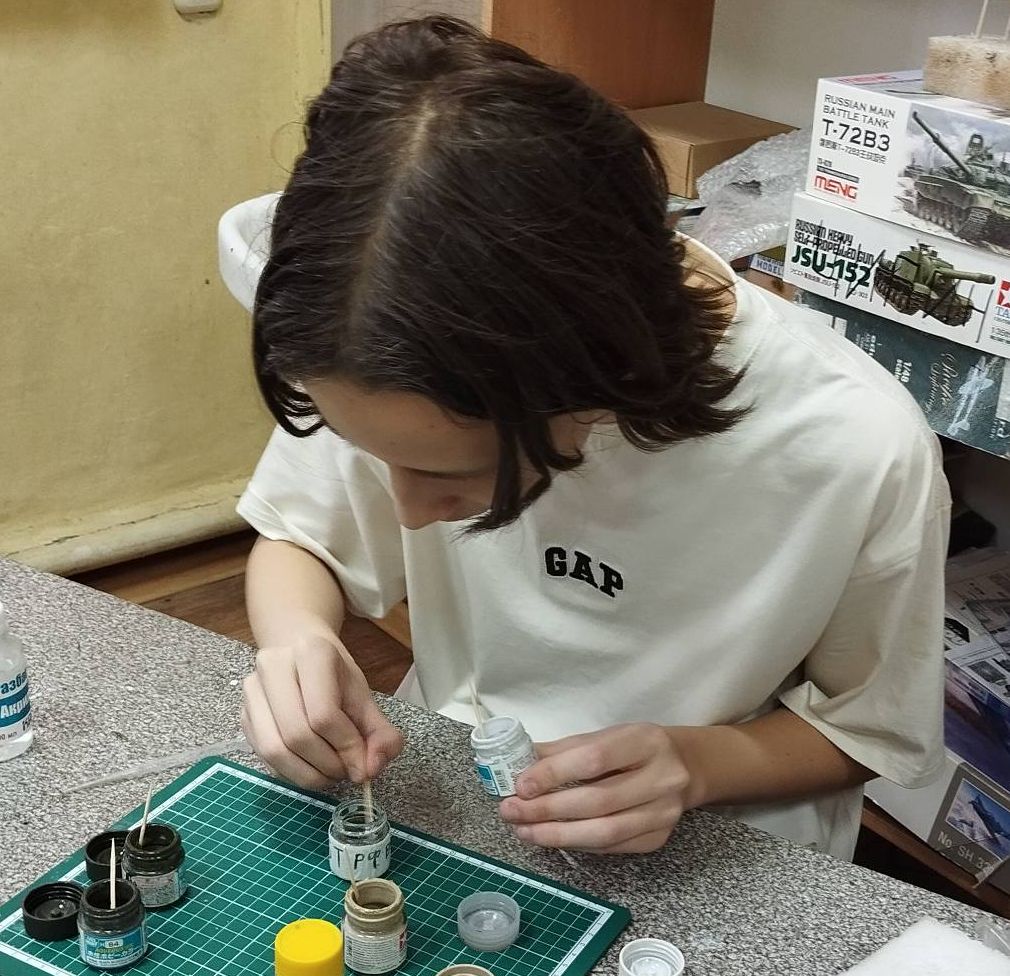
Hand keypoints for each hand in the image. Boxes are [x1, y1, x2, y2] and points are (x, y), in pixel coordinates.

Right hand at [241, 635, 402, 788]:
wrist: (302, 657)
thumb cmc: (335, 677)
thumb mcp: (365, 698)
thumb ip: (379, 734)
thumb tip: (371, 769)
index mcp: (311, 652)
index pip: (324, 713)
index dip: (346, 748)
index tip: (363, 766)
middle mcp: (273, 666)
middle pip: (297, 734)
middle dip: (327, 764)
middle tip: (347, 772)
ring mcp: (252, 691)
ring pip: (275, 750)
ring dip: (307, 774)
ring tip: (330, 773)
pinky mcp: (243, 715)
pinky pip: (264, 757)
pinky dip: (291, 772)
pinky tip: (310, 767)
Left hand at [499, 724, 689, 853]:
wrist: (687, 767)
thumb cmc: (637, 748)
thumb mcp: (605, 736)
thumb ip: (564, 750)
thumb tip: (518, 763)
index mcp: (646, 741)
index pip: (594, 760)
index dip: (554, 774)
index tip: (520, 785)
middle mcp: (662, 778)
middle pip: (597, 801)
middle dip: (547, 810)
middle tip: (511, 812)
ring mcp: (663, 813)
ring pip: (604, 833)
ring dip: (556, 835)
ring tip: (524, 831)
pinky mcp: (658, 839)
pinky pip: (610, 848)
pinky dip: (576, 844)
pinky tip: (551, 837)